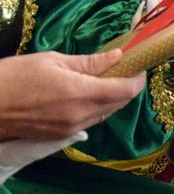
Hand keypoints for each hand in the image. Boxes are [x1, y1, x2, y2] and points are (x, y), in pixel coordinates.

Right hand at [0, 49, 143, 141]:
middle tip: (123, 69)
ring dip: (112, 98)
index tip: (138, 65)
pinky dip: (96, 108)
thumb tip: (118, 57)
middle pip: (119, 104)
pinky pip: (90, 122)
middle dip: (127, 87)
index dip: (138, 78)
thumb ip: (89, 62)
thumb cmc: (14, 76)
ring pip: (105, 114)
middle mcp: (81, 116)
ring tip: (105, 80)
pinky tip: (87, 94)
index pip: (126, 91)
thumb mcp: (52, 60)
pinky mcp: (60, 136)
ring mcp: (71, 129)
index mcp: (81, 93)